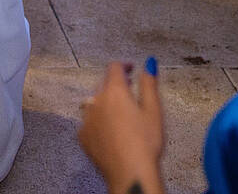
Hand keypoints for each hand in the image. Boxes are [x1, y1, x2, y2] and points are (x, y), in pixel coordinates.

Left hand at [78, 61, 164, 193]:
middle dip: (115, 84)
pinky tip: (109, 131)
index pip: (114, 68)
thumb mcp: (154, 110)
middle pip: (103, 84)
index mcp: (114, 91)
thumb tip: (148, 62)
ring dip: (104, 101)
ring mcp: (86, 119)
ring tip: (119, 111)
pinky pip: (88, 121)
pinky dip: (97, 120)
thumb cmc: (146, 142)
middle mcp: (96, 101)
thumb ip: (149, 84)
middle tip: (129, 90)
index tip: (132, 68)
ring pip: (93, 102)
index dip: (124, 65)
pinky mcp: (82, 136)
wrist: (130, 174)